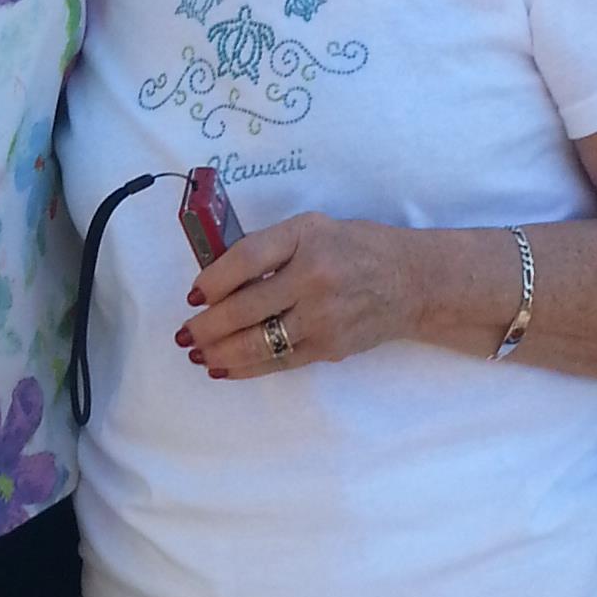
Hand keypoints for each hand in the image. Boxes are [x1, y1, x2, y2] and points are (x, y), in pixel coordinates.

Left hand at [179, 211, 425, 377]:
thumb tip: (217, 279)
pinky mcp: (330, 346)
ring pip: (258, 343)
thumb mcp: (312, 228)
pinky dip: (246, 368)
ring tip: (197, 354)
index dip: (213, 279)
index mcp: (306, 237)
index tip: (194, 294)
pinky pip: (279, 362)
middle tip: (184, 333)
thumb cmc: (354, 249)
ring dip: (220, 353)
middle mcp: (315, 276)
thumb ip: (269, 247)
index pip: (247, 258)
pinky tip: (224, 368)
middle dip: (206, 325)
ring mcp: (324, 316)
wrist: (412, 281)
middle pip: (245, 307)